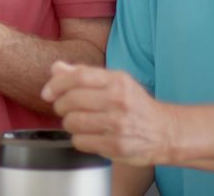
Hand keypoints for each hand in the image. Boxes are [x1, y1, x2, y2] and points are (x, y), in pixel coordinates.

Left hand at [42, 61, 177, 165]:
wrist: (166, 132)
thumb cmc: (135, 105)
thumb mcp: (114, 82)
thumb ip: (83, 74)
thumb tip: (55, 68)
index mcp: (117, 81)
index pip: (77, 77)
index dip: (56, 84)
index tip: (47, 92)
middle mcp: (119, 101)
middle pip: (71, 101)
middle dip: (60, 106)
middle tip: (64, 108)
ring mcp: (118, 125)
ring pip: (72, 122)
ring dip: (69, 123)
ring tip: (78, 122)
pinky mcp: (116, 146)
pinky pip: (79, 141)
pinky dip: (78, 139)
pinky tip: (89, 135)